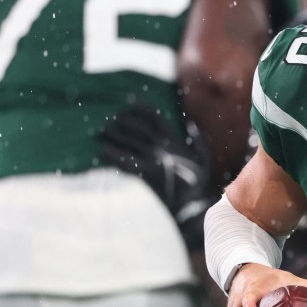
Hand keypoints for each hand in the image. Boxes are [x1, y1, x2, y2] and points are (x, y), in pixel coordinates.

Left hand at [100, 104, 214, 250]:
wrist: (191, 206)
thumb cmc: (198, 183)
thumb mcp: (204, 159)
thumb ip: (199, 140)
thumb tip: (191, 123)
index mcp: (175, 142)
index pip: (156, 119)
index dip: (142, 107)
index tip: (130, 100)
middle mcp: (162, 149)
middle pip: (138, 128)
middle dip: (123, 119)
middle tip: (110, 116)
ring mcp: (153, 161)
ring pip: (129, 143)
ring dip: (114, 135)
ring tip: (102, 131)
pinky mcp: (145, 175)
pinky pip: (125, 162)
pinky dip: (113, 156)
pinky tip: (102, 152)